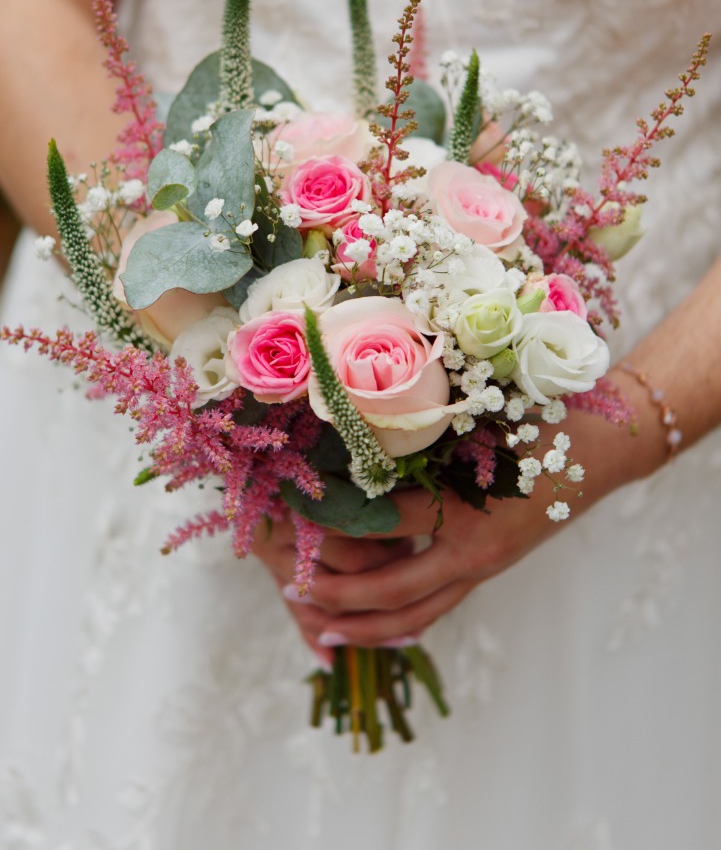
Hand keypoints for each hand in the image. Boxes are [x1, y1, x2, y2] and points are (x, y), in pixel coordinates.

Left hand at [267, 396, 645, 651]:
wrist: (602, 451)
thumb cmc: (542, 423)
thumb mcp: (482, 420)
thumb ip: (426, 432)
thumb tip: (353, 427)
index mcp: (468, 511)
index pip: (382, 524)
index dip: (333, 521)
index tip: (292, 511)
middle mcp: (474, 551)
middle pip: (392, 591)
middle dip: (339, 597)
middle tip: (292, 591)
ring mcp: (483, 567)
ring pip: (417, 614)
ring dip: (368, 627)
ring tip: (323, 631)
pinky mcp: (487, 570)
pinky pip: (438, 606)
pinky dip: (402, 620)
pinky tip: (373, 621)